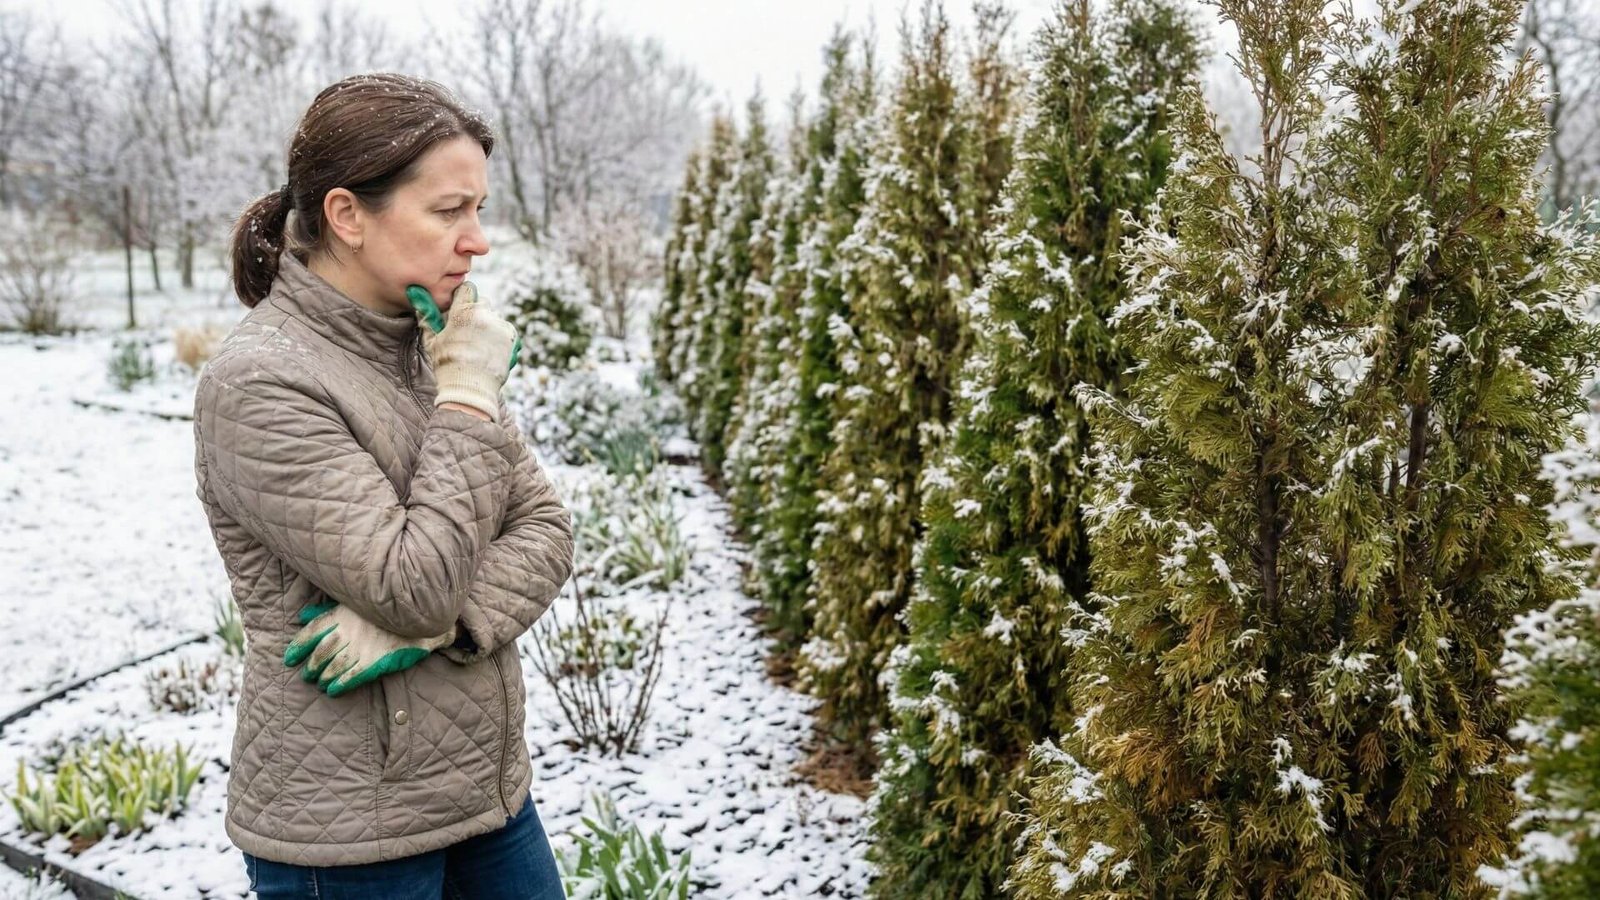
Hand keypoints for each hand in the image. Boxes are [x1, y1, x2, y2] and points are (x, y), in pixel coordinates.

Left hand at [284, 602, 456, 696]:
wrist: (422, 615)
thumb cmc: (385, 609)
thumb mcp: (356, 603)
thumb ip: (328, 610)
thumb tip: (302, 616)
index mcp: (344, 614)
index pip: (313, 631)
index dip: (299, 646)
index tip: (289, 659)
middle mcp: (350, 631)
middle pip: (322, 651)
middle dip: (311, 665)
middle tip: (306, 675)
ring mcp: (363, 647)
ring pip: (335, 666)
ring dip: (323, 677)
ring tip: (319, 683)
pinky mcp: (377, 661)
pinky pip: (353, 675)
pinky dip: (341, 684)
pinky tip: (333, 690)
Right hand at [407, 284, 522, 373]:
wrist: (470, 387)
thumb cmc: (447, 363)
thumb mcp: (432, 339)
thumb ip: (427, 314)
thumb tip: (415, 292)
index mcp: (463, 311)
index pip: (467, 289)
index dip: (463, 298)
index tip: (459, 309)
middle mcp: (484, 314)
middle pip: (481, 303)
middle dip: (475, 313)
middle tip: (467, 332)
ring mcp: (499, 325)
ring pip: (493, 317)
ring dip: (487, 326)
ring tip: (478, 347)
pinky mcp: (512, 336)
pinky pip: (505, 330)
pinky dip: (499, 337)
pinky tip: (488, 351)